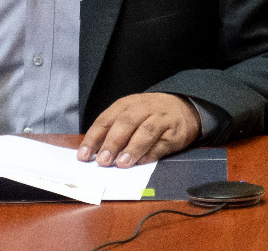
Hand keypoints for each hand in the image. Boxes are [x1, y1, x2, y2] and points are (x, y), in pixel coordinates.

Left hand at [77, 93, 199, 167]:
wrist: (184, 107)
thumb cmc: (149, 114)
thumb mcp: (129, 115)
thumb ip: (113, 132)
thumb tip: (94, 154)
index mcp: (126, 104)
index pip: (106, 120)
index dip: (94, 138)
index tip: (83, 155)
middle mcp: (143, 108)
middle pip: (126, 123)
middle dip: (113, 142)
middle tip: (103, 160)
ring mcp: (160, 119)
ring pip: (146, 132)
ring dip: (133, 148)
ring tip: (122, 163)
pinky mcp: (175, 133)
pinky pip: (162, 143)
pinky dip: (151, 153)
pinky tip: (141, 162)